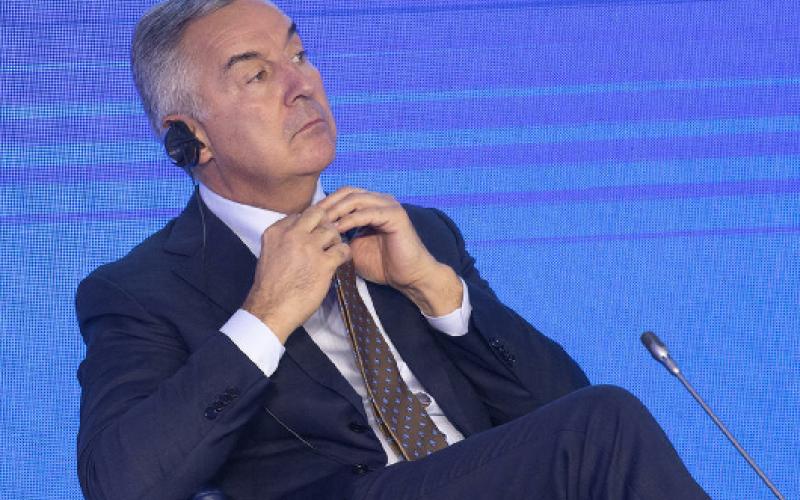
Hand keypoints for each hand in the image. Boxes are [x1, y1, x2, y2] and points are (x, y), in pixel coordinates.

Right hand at [242, 206, 349, 342]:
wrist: (271, 309)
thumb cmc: (271, 285)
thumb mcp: (270, 253)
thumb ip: (284, 239)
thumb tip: (304, 234)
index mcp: (276, 231)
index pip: (300, 214)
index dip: (310, 224)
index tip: (313, 234)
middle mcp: (292, 235)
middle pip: (318, 214)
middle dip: (324, 224)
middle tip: (326, 238)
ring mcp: (309, 248)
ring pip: (332, 230)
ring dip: (335, 240)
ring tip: (332, 251)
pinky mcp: (323, 263)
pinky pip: (343, 249)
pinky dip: (344, 254)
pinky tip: (340, 260)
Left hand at [318, 187, 461, 315]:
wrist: (408, 277)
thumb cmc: (382, 265)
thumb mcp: (353, 249)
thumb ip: (339, 237)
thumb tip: (315, 235)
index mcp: (370, 206)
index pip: (343, 196)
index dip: (325, 204)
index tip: (306, 219)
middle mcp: (380, 200)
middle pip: (348, 192)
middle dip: (328, 204)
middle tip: (311, 218)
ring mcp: (389, 205)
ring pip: (356, 199)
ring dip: (337, 210)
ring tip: (322, 223)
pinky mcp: (395, 215)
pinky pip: (368, 213)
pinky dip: (351, 219)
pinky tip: (338, 229)